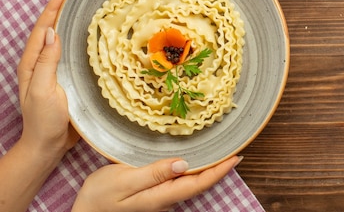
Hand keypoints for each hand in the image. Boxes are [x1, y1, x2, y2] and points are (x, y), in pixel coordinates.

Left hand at [16, 0, 78, 158]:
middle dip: (61, 7)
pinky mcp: (67, 78)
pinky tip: (92, 35)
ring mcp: (54, 70)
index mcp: (32, 63)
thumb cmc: (44, 120)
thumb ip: (46, 62)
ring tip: (85, 5)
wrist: (48, 146)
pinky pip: (73, 53)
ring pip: (63, 39)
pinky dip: (80, 39)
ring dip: (71, 20)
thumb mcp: (43, 91)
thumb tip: (52, 33)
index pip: (43, 28)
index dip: (53, 7)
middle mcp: (42, 63)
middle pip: (51, 28)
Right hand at [72, 155, 242, 211]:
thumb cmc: (99, 197)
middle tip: (235, 150)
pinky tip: (194, 160)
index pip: (198, 183)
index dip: (220, 170)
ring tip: (221, 151)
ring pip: (190, 183)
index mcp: (161, 195)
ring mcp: (160, 200)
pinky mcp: (154, 197)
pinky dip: (192, 171)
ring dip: (207, 169)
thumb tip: (183, 164)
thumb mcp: (123, 180)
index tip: (237, 157)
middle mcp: (166, 200)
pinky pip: (180, 183)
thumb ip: (153, 173)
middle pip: (199, 184)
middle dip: (219, 168)